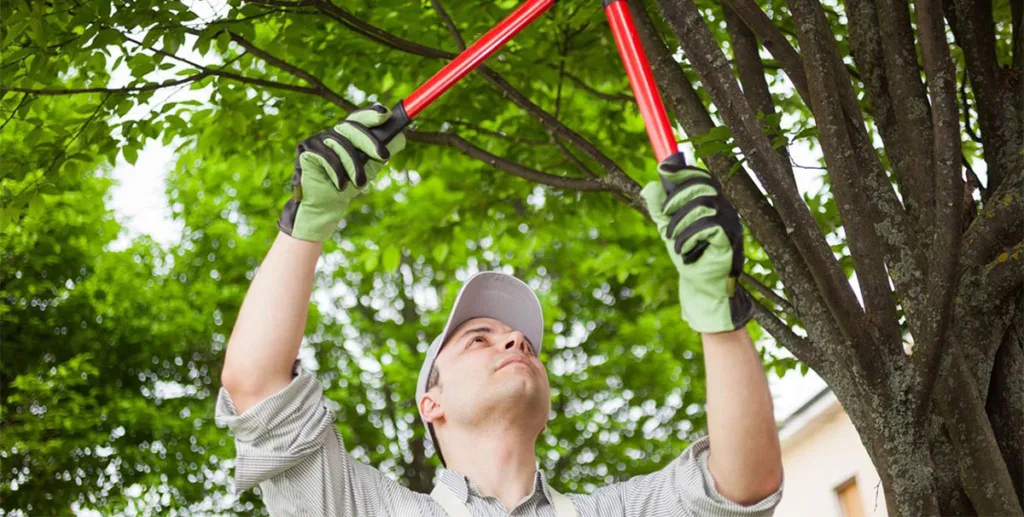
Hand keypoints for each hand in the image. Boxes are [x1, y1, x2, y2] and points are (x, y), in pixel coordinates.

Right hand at [277, 104, 406, 241]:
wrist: (326, 206)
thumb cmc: (348, 185)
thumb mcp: (369, 167)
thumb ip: (381, 151)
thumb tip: (401, 137)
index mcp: (347, 134)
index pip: (359, 118)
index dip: (371, 113)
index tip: (386, 113)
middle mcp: (331, 132)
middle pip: (351, 127)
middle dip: (369, 141)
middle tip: (384, 156)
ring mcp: (317, 139)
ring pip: (340, 143)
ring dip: (353, 166)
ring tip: (359, 183)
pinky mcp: (305, 149)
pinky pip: (325, 155)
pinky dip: (336, 171)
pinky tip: (340, 184)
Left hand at [640, 152, 751, 332]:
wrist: (700, 286)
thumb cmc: (688, 255)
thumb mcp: (668, 229)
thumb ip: (659, 209)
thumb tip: (649, 186)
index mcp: (711, 202)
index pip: (701, 176)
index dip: (683, 171)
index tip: (663, 170)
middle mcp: (724, 208)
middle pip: (701, 185)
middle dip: (676, 199)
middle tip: (665, 218)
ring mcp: (730, 223)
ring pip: (702, 205)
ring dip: (679, 223)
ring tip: (673, 241)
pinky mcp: (730, 239)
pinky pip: (708, 226)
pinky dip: (689, 237)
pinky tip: (684, 250)